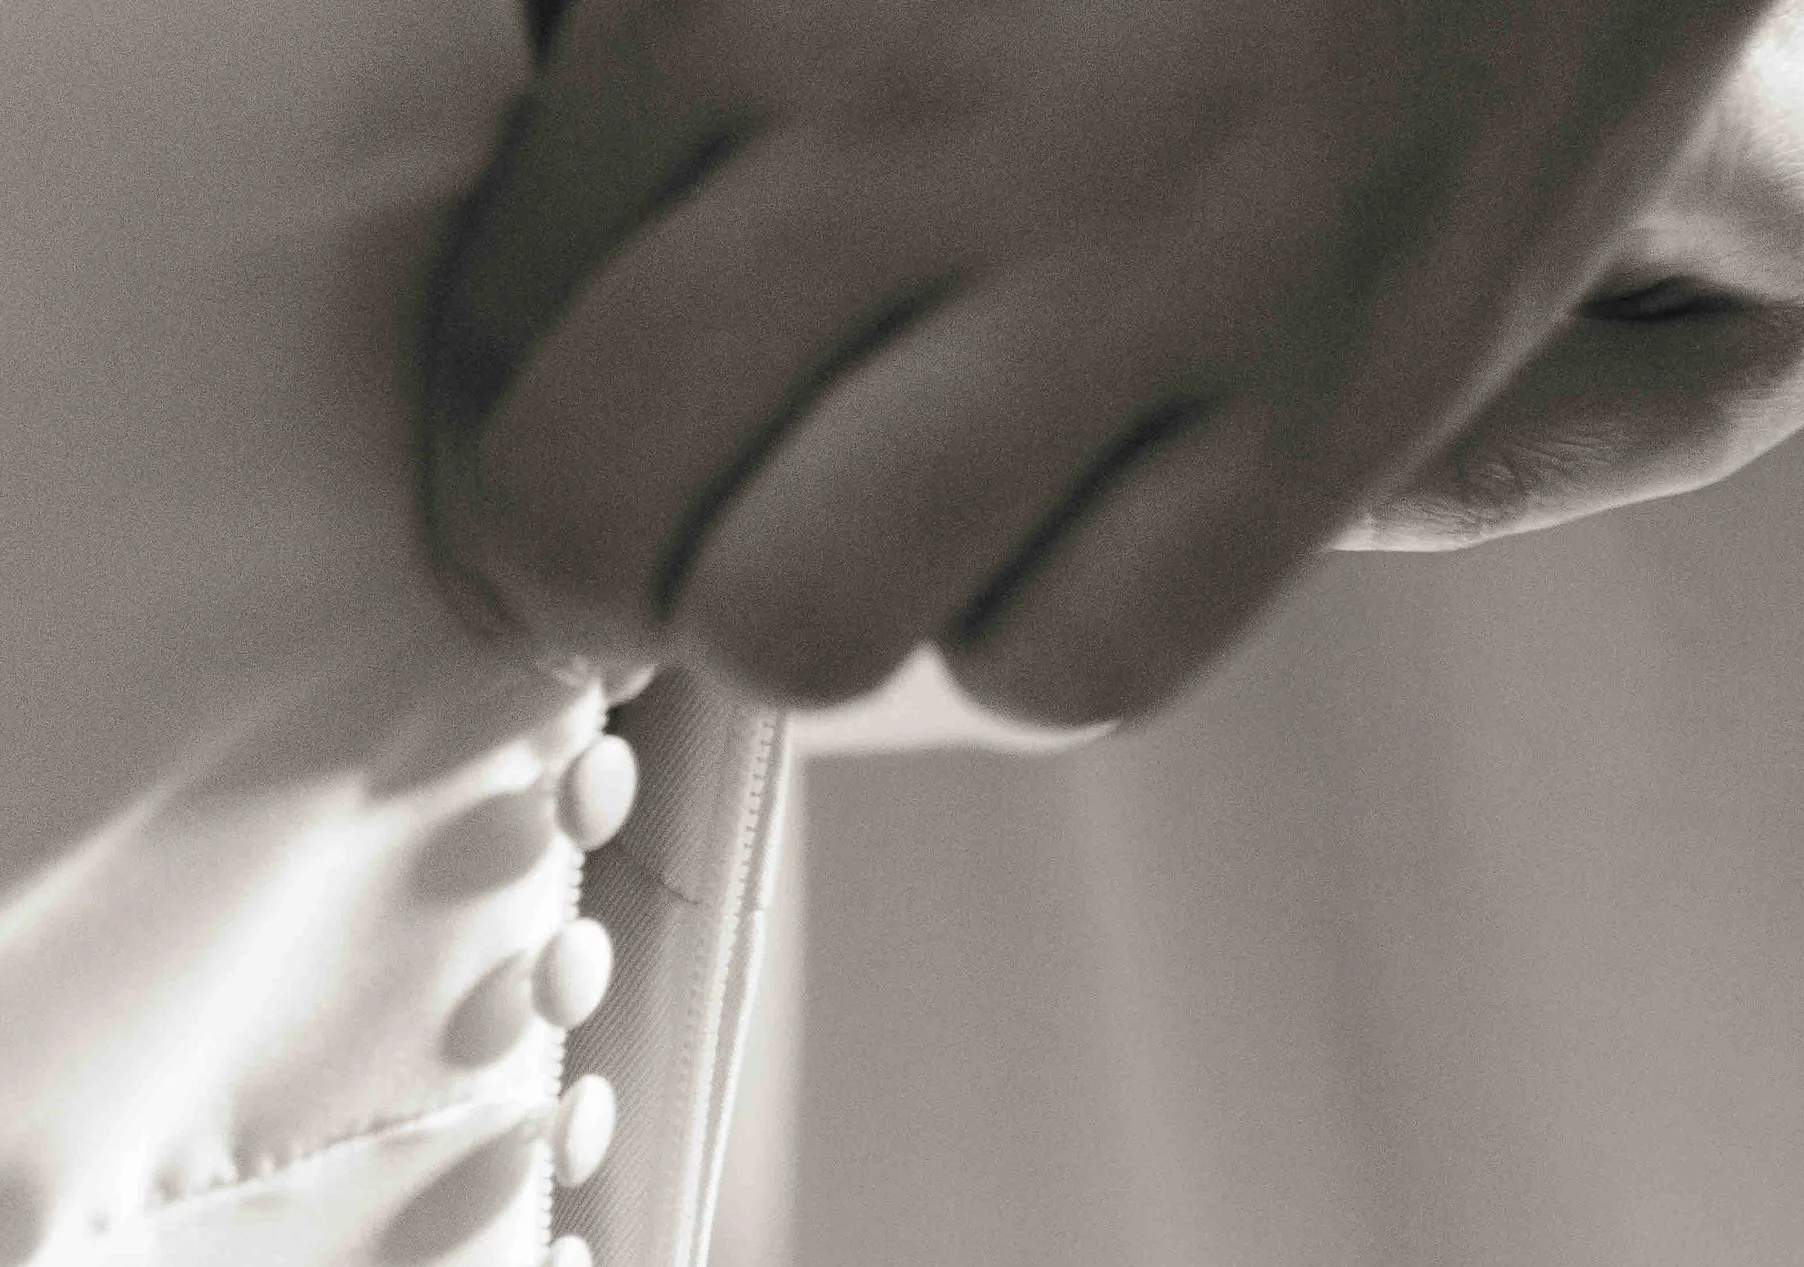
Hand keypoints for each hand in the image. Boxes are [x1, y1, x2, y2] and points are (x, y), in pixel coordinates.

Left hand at [427, 0, 1785, 725]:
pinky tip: (1055, 526)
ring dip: (787, 624)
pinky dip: (1027, 640)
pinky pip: (1066, 666)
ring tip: (842, 540)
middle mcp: (927, 131)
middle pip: (595, 504)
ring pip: (799, 624)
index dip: (485, 430)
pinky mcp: (1318, 411)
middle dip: (580, 577)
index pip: (498, 319)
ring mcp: (1133, 284)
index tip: (537, 441)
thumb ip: (688, 64)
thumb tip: (535, 299)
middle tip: (635, 557)